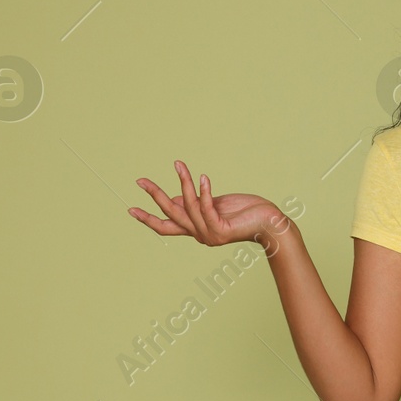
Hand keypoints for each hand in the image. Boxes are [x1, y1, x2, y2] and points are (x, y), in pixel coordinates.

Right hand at [128, 160, 289, 252]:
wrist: (271, 223)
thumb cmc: (246, 211)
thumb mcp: (216, 204)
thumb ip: (196, 203)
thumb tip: (174, 197)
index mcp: (196, 229)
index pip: (166, 226)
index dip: (148, 218)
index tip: (130, 209)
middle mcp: (200, 235)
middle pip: (170, 215)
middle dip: (154, 196)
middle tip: (140, 180)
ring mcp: (210, 235)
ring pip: (188, 206)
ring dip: (183, 183)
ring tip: (179, 165)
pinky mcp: (221, 230)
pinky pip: (206, 208)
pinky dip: (204, 192)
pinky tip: (204, 177)